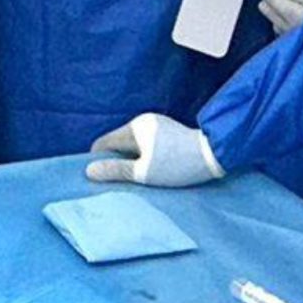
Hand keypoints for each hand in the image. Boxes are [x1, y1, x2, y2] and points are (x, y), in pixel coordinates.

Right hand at [85, 112, 225, 187]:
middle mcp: (143, 121)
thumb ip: (115, 172)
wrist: (214, 155)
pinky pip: (146, 143)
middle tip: (120, 181)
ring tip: (138, 177)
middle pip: (118, 143)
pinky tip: (152, 168)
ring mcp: (157, 124)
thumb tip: (89, 171)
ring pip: (133, 144)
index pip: (104, 143)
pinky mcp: (168, 130)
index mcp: (134, 128)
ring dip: (132, 159)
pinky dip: (144, 155)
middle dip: (116, 160)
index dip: (98, 160)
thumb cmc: (177, 165)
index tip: (100, 178)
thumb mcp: (143, 173)